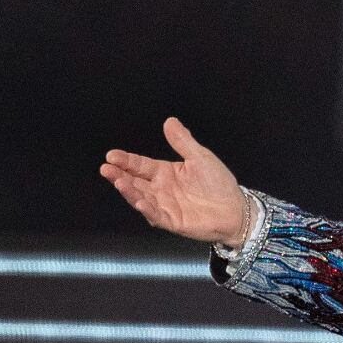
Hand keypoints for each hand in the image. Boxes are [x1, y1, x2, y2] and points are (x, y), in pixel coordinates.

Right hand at [99, 117, 246, 243]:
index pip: (140, 165)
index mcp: (165, 173)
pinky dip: (147, 209)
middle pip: (135, 182)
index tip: (111, 155)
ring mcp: (165, 206)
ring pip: (141, 198)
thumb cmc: (218, 183)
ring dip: (129, 191)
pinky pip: (156, 215)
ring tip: (118, 182)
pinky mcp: (173, 221)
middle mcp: (160, 189)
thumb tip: (170, 122)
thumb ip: (183, 142)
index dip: (125, 160)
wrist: (236, 208)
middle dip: (119, 175)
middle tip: (106, 169)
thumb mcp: (200, 158)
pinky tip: (139, 201)